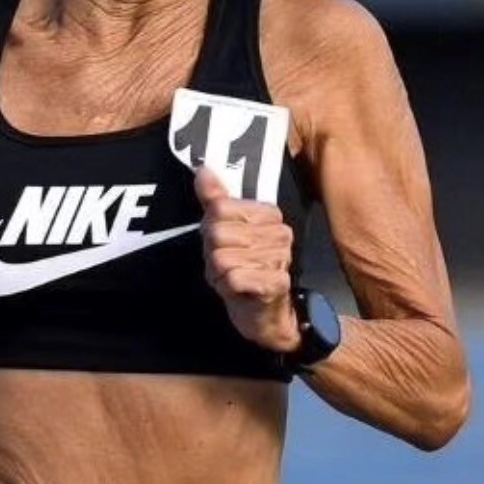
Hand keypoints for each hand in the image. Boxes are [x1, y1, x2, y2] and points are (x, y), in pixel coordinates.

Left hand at [194, 166, 298, 353]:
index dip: (211, 229)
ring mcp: (280, 257)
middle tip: (227, 264)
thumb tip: (203, 170)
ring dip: (219, 273)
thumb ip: (215, 200)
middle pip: (218, 232)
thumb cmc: (243, 270)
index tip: (222, 243)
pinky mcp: (275, 282)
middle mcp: (279, 232)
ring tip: (234, 277)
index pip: (219, 208)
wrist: (264, 313)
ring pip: (222, 257)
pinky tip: (239, 290)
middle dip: (214, 253)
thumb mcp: (225, 232)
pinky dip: (227, 287)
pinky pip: (233, 278)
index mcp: (268, 213)